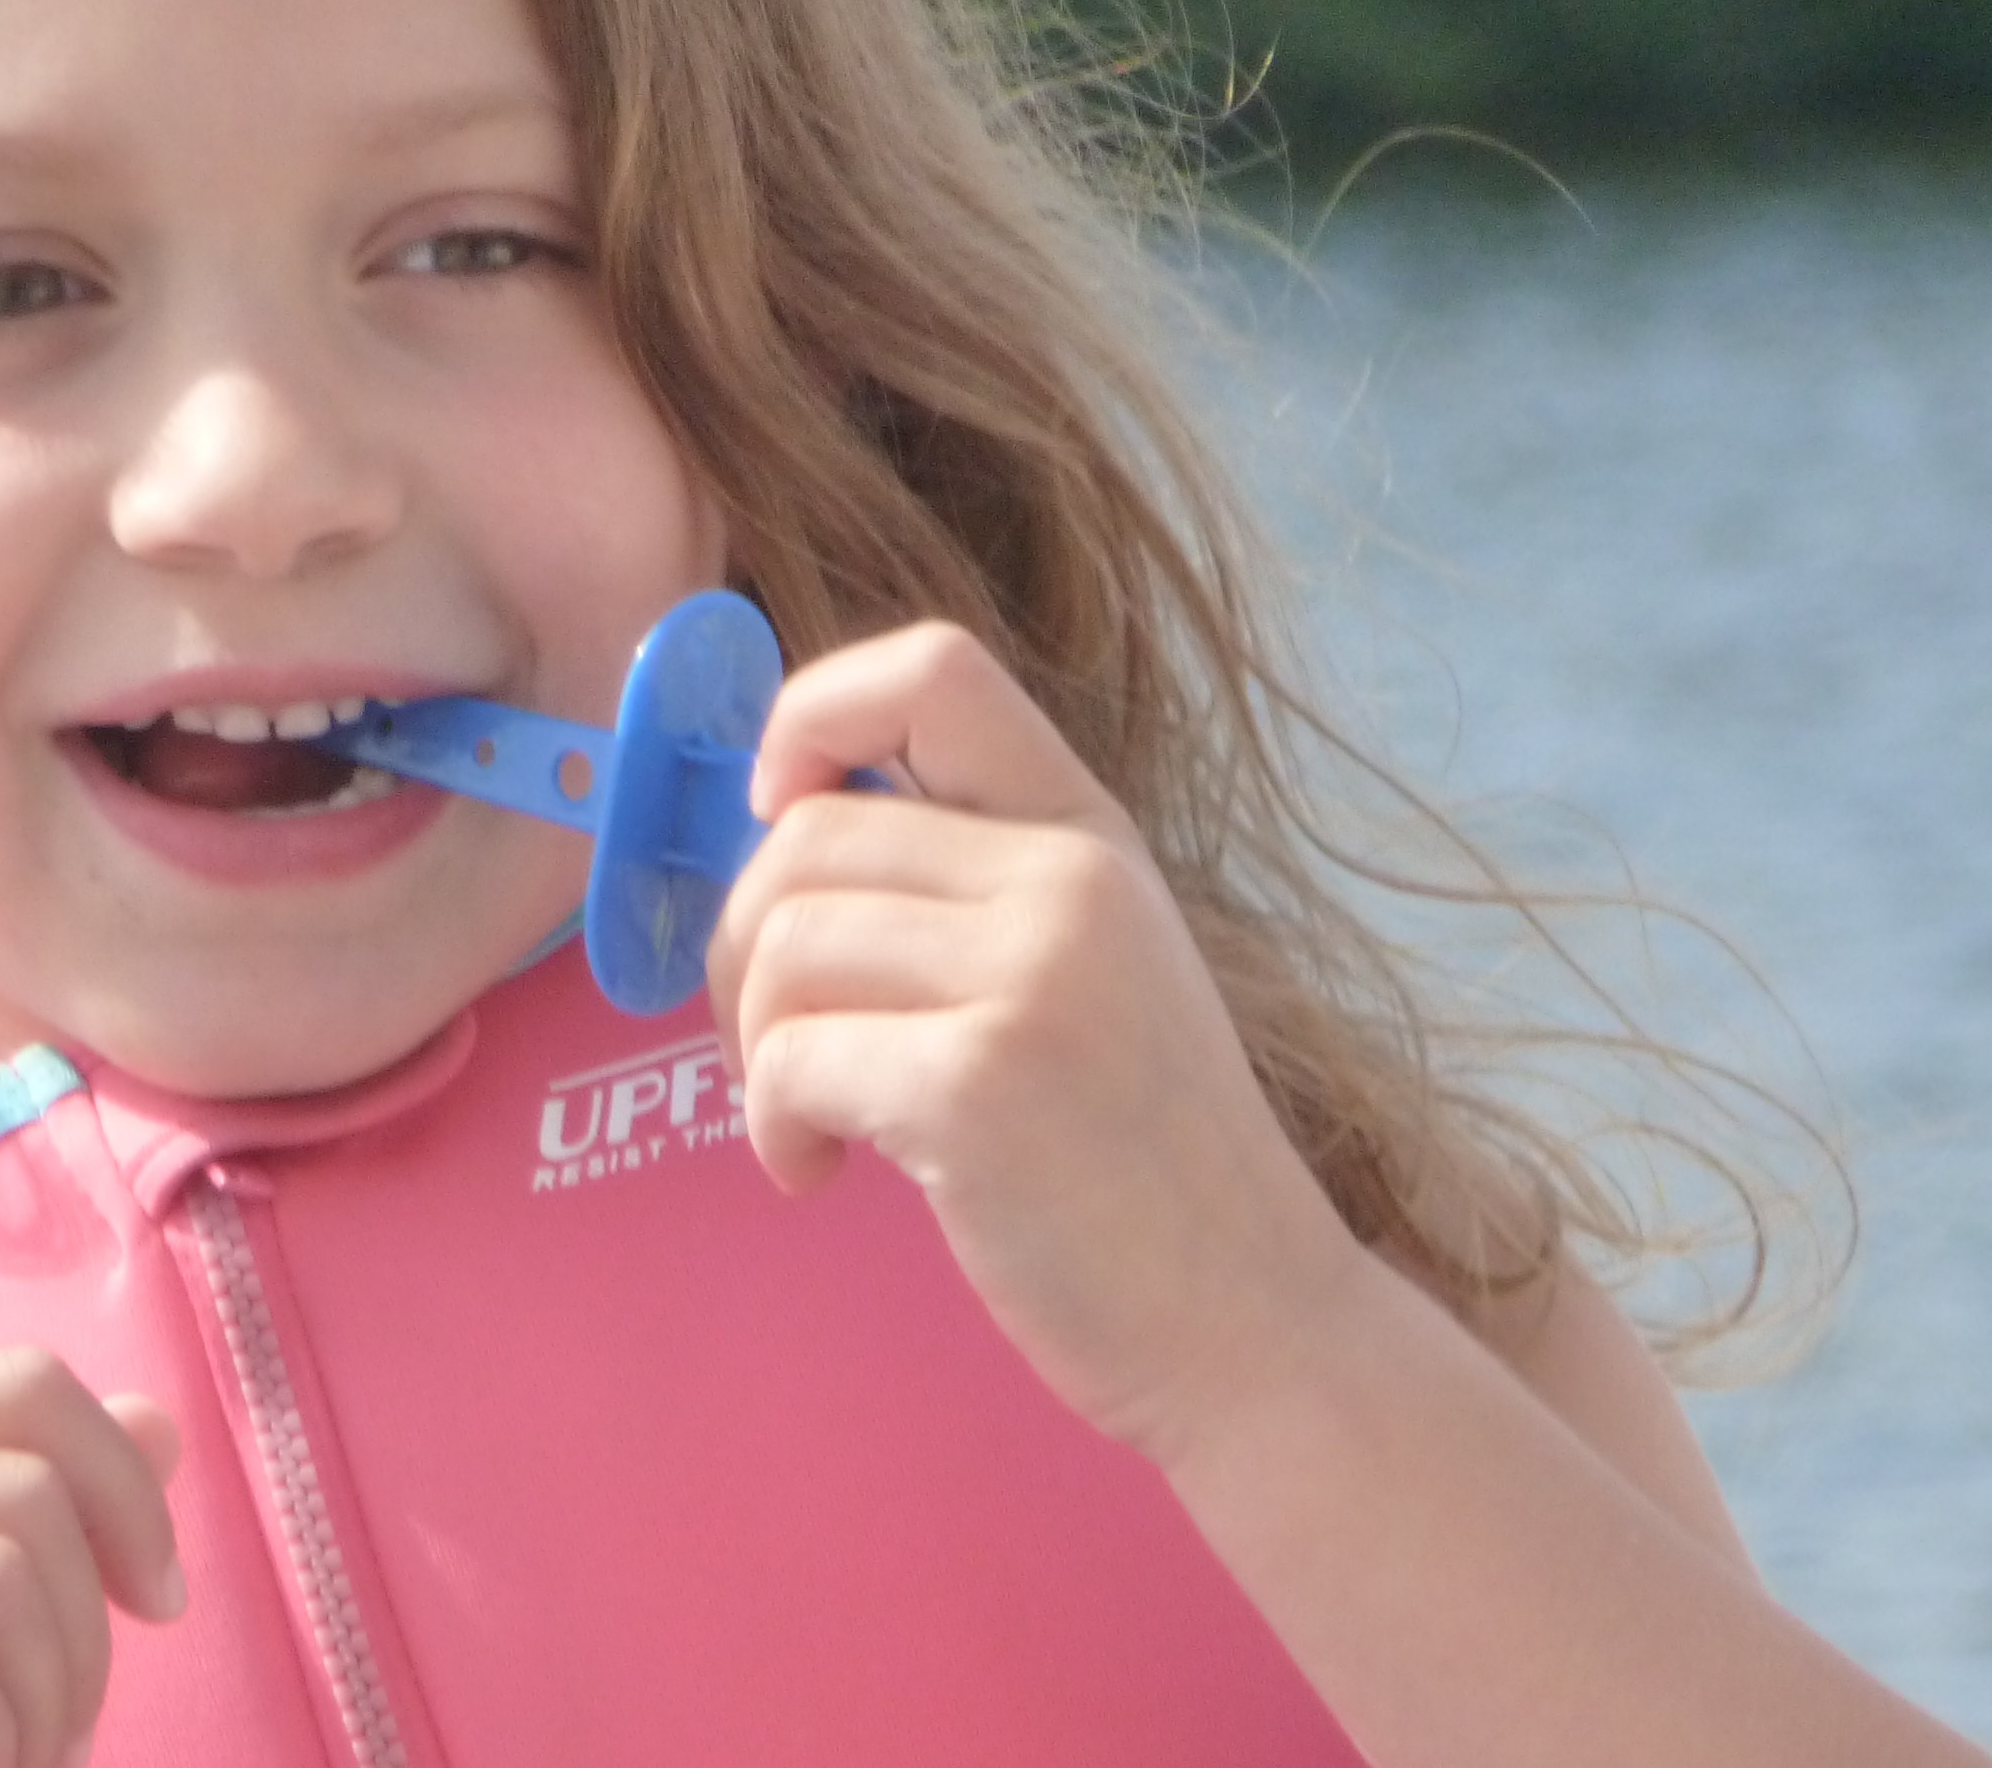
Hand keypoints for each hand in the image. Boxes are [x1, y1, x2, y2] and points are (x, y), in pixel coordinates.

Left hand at [706, 622, 1371, 1467]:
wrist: (1249, 1323)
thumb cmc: (1133, 1162)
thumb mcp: (1089, 965)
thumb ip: (966, 887)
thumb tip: (767, 833)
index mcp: (1089, 833)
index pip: (933, 668)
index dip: (812, 718)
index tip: (778, 817)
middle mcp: (1069, 880)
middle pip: (807, 834)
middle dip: (742, 943)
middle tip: (770, 1046)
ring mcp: (1033, 979)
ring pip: (783, 943)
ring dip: (751, 1046)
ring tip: (808, 1121)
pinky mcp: (980, 1088)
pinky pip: (790, 1059)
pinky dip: (771, 1126)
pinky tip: (818, 1172)